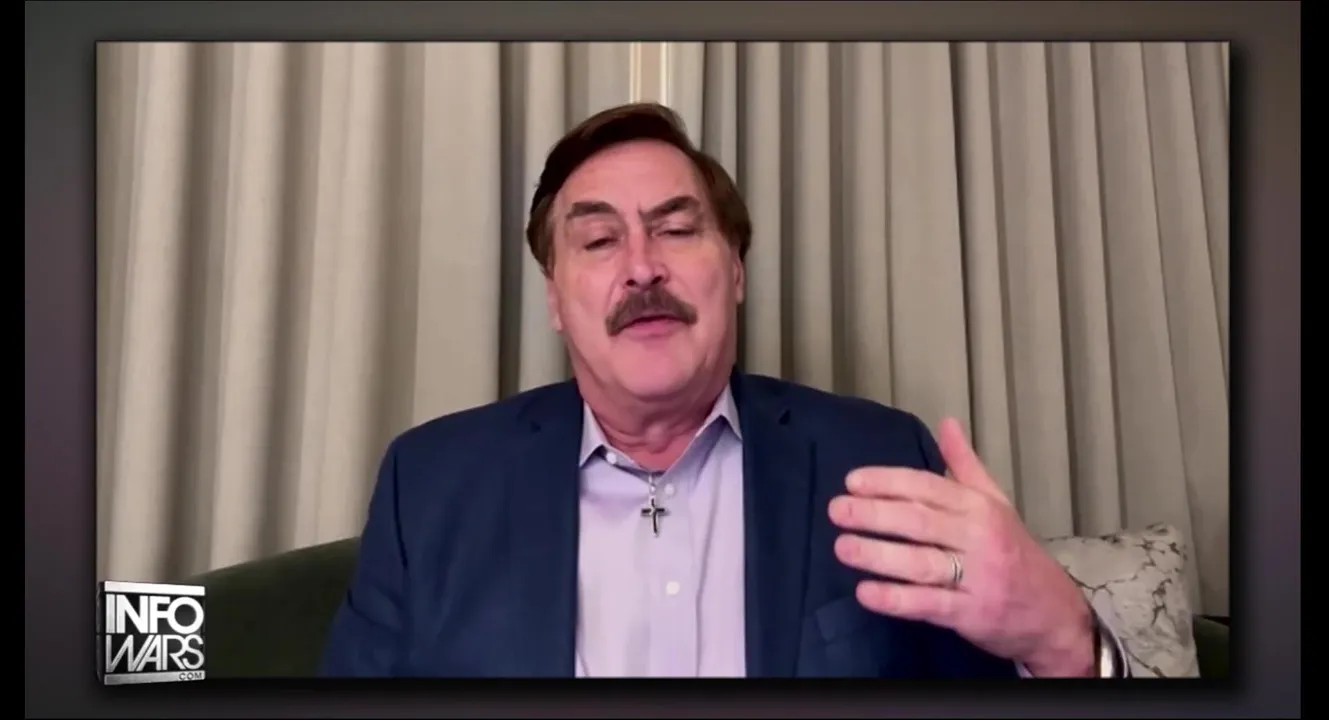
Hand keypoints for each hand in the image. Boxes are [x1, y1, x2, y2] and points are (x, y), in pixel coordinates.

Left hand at [827, 418, 1096, 676]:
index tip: (852, 481)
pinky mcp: (972, 614)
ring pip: (922, 563)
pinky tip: (866, 593)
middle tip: (837, 509)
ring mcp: (977, 577)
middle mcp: (980, 538)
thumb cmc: (1016, 553)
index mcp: (980, 507)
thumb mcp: (996, 504)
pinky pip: (930, 605)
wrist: (1056, 614)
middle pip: (921, 521)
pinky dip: (897, 600)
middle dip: (876, 513)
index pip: (929, 487)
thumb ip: (966, 465)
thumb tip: (947, 422)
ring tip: (842, 547)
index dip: (889, 482)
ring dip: (879, 554)